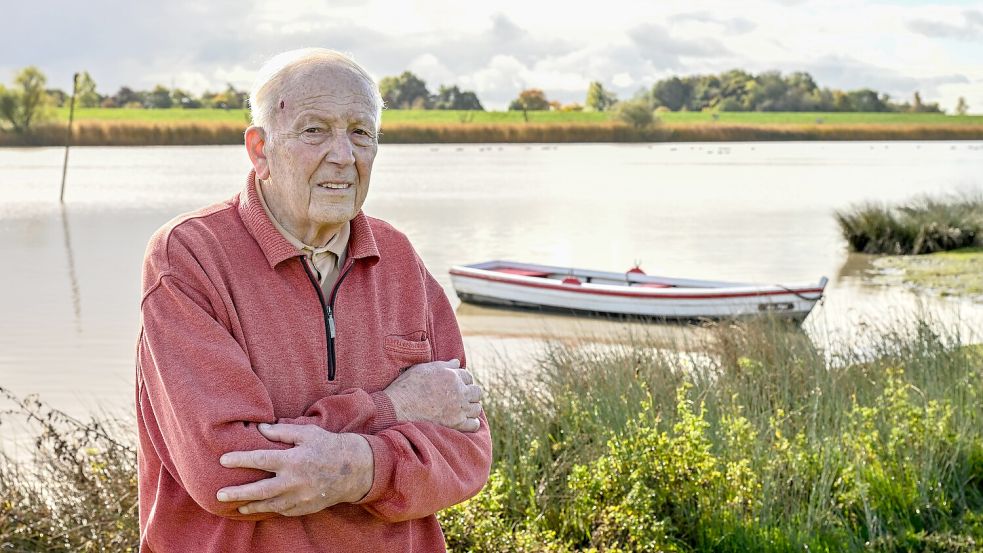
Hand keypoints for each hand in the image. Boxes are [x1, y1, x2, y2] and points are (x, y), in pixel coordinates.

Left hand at [216, 423, 372, 515]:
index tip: (223, 460)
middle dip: (237, 493)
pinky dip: (270, 508)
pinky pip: (283, 510)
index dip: (240, 460)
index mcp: (293, 460)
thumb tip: (260, 429)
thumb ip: (283, 432)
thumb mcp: (308, 433)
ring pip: (269, 504)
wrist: (354, 470)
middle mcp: (294, 481)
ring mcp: (300, 497)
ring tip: (236, 505)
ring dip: (251, 505)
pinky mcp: (305, 507)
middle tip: (219, 494)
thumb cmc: (329, 446)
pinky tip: (260, 506)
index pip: (260, 460)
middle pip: (259, 490)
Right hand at [383, 358, 482, 431]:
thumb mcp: (423, 368)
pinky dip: (472, 423)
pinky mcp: (455, 424)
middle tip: (461, 398)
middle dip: (471, 393)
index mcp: (451, 375)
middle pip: (476, 392)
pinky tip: (464, 422)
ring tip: (462, 410)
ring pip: (477, 408)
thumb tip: (457, 362)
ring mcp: (458, 408)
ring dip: (471, 408)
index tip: (457, 385)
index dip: (463, 380)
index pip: (468, 376)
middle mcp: (458, 391)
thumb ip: (443, 365)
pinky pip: (474, 424)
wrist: (398, 407)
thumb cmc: (407, 386)